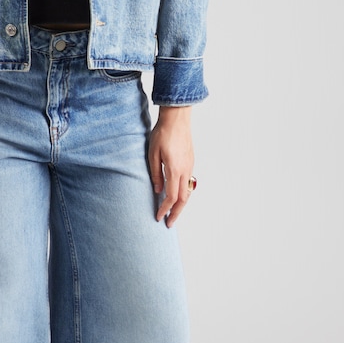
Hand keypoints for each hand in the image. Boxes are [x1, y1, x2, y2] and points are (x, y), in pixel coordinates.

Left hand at [148, 105, 194, 226]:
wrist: (177, 119)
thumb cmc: (163, 133)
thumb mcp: (152, 154)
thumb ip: (155, 173)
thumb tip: (157, 190)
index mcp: (175, 170)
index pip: (171, 197)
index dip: (165, 209)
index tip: (158, 217)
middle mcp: (185, 170)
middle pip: (183, 199)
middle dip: (176, 213)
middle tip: (169, 223)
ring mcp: (190, 166)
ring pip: (188, 192)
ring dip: (181, 205)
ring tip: (173, 213)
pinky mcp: (190, 162)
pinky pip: (189, 183)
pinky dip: (184, 194)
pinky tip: (177, 195)